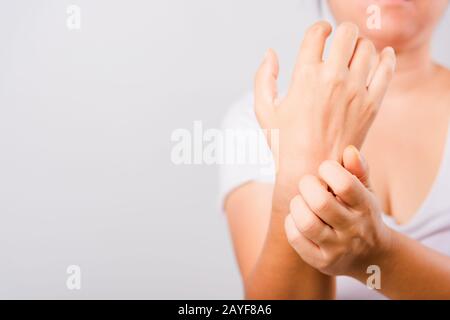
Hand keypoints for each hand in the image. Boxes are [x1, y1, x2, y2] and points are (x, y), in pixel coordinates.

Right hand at [254, 21, 395, 178]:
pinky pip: (387, 69)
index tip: (321, 34)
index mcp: (304, 76)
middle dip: (342, 31)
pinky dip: (386, 57)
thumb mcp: (264, 110)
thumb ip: (263, 77)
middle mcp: (332, 79)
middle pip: (347, 32)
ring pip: (368, 47)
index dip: (319, 29)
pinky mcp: (371, 104)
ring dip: (360, 44)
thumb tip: (271, 52)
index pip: (317, 32)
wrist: (312, 171)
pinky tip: (382, 55)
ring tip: (354, 54)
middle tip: (339, 40)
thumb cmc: (285, 142)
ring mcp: (354, 91)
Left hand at [284, 146, 392, 276]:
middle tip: (308, 184)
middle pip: (321, 203)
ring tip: (300, 201)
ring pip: (307, 223)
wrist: (372, 257)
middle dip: (307, 186)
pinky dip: (290, 224)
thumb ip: (358, 170)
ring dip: (297, 205)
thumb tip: (349, 150)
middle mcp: (353, 229)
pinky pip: (296, 239)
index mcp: (365, 207)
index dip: (328, 169)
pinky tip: (296, 218)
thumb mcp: (366, 192)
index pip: (345, 184)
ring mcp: (337, 248)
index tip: (324, 168)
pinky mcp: (321, 261)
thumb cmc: (362, 214)